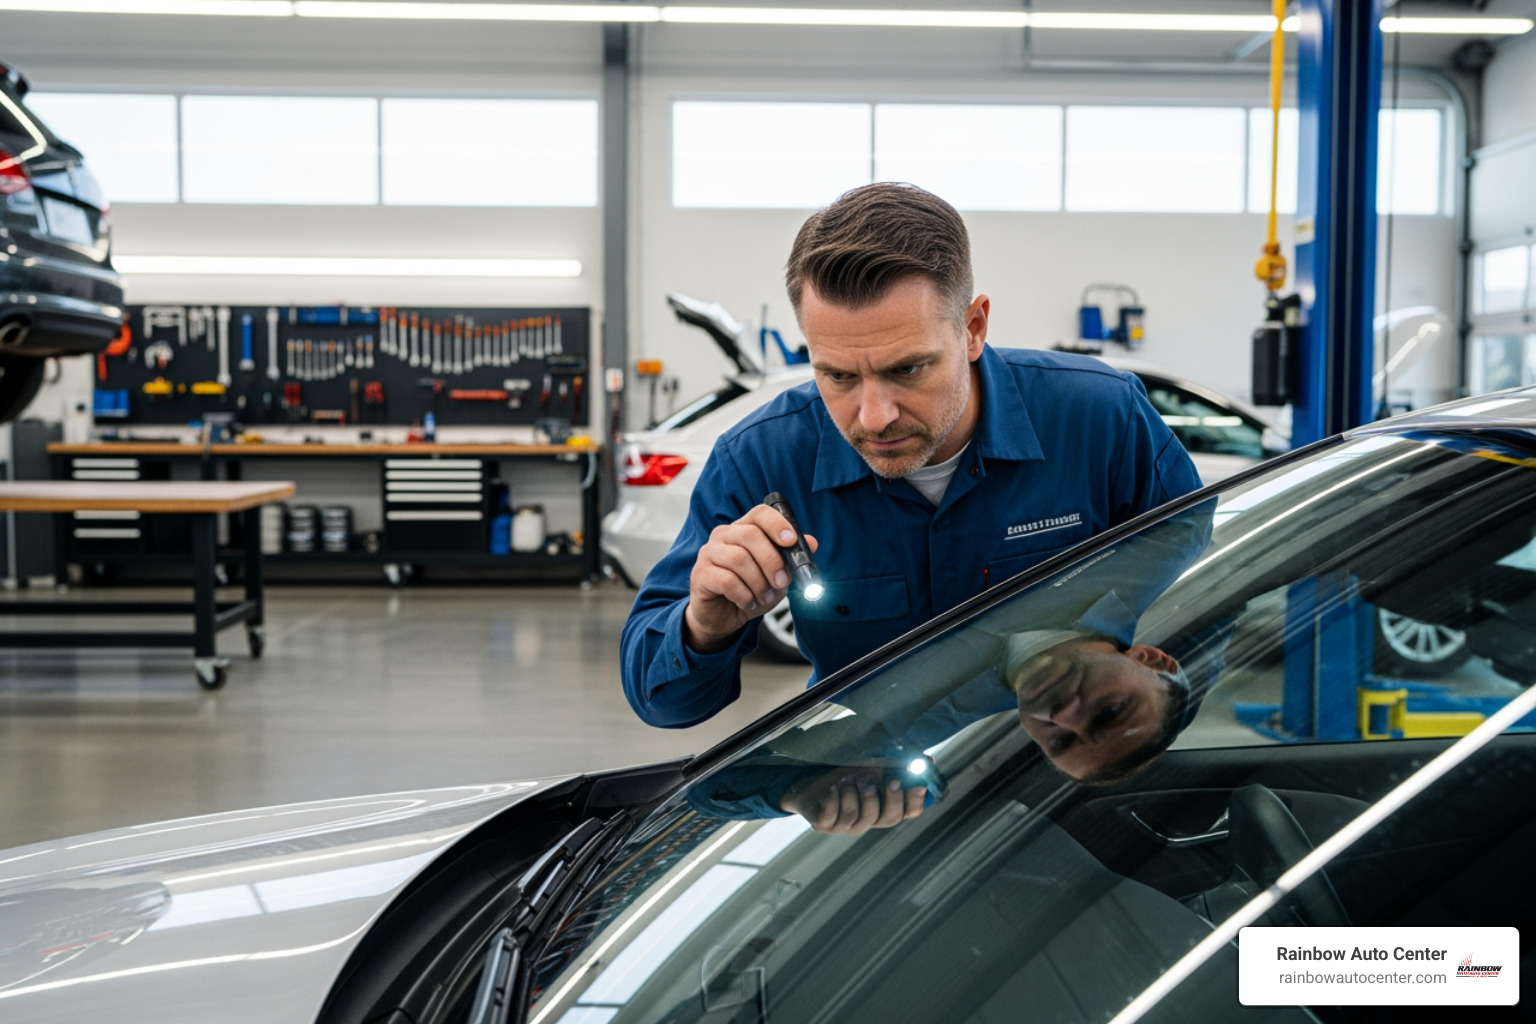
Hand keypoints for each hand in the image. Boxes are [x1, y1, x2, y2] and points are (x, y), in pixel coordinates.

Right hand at [683, 503, 817, 652]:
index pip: (760, 513)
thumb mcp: (777, 576)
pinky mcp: (700, 574)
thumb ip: (791, 559)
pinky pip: (727, 580)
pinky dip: (744, 595)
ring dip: (759, 583)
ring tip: (763, 597)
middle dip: (772, 562)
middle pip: (751, 535)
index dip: (777, 524)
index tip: (791, 541)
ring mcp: (709, 553)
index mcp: (744, 529)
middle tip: (781, 583)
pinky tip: (747, 602)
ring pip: (739, 559)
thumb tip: (812, 542)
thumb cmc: (749, 591)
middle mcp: (724, 535)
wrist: (722, 618)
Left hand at [778, 766, 926, 835]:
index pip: (906, 813)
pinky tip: (832, 788)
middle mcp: (866, 820)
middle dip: (890, 800)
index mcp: (881, 807)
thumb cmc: (842, 773)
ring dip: (856, 795)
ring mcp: (845, 826)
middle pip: (888, 819)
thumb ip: (896, 764)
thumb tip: (929, 759)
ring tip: (848, 780)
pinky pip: (833, 816)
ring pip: (860, 818)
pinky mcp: (824, 825)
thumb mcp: (871, 765)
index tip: (920, 786)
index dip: (915, 802)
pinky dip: (834, 799)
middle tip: (890, 781)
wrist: (805, 780)